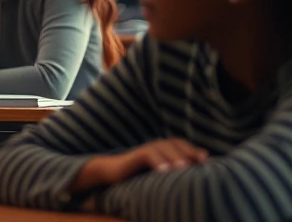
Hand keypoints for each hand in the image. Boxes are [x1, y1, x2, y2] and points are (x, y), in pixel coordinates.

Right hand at [72, 138, 208, 192]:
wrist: (113, 171)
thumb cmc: (138, 173)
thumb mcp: (159, 171)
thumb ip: (173, 169)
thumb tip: (193, 175)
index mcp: (163, 148)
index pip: (182, 145)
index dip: (194, 150)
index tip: (207, 159)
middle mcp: (155, 145)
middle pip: (175, 144)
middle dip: (189, 152)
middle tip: (201, 161)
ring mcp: (145, 149)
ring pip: (163, 148)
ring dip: (175, 156)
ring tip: (184, 167)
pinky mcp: (135, 155)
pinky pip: (148, 155)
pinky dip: (157, 161)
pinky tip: (165, 171)